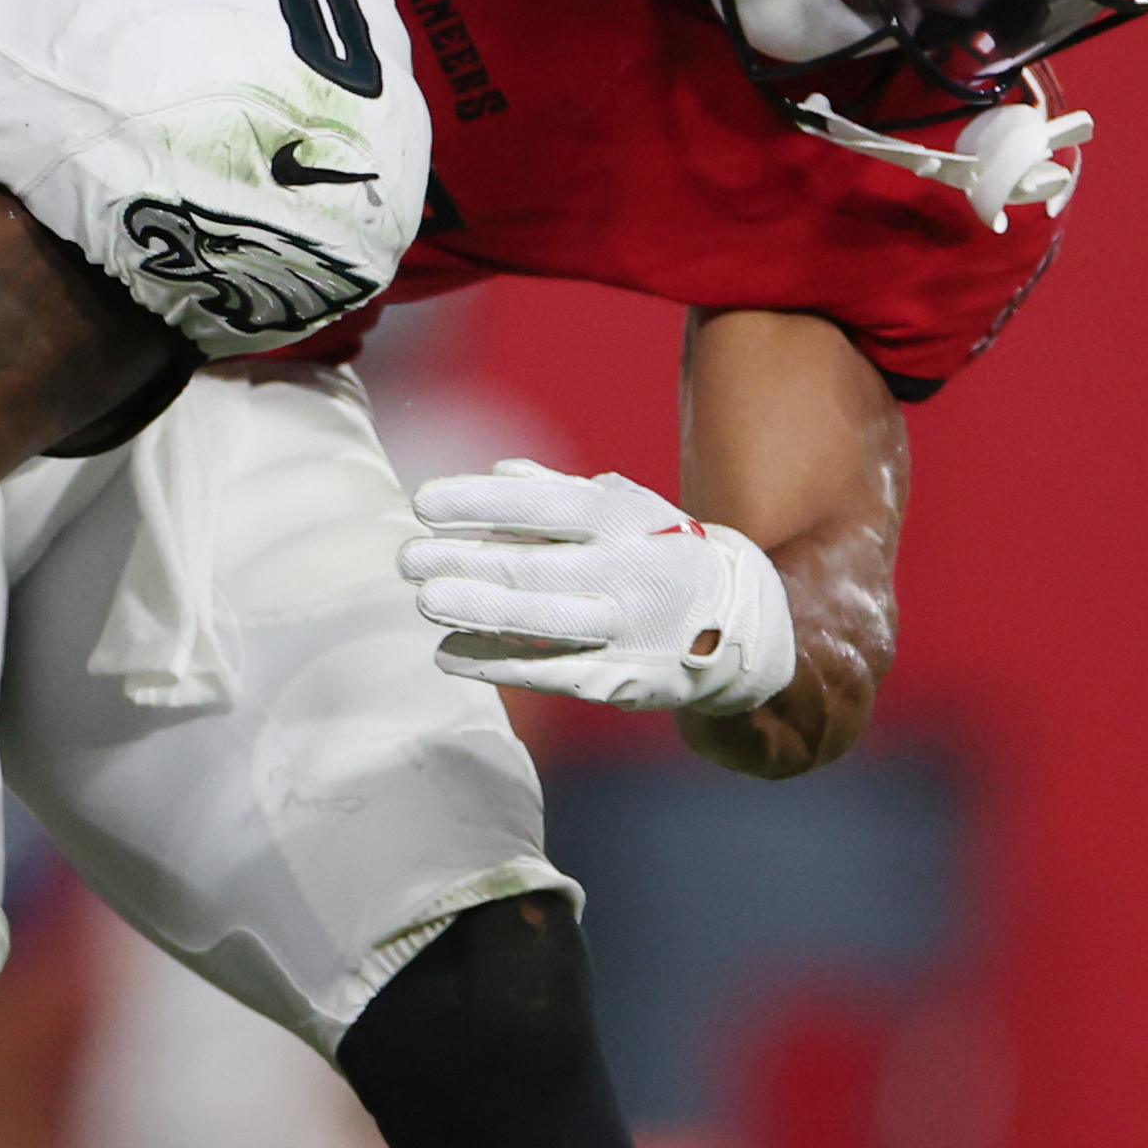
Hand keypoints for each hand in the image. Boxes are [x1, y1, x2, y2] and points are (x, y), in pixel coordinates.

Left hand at [397, 462, 797, 712]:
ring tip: (425, 599)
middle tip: (407, 559)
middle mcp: (624, 570)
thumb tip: (498, 471)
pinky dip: (493, 663)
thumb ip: (561, 492)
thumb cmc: (660, 551)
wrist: (740, 622)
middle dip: (461, 561)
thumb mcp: (627, 509)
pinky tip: (448, 655)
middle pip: (529, 566)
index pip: (538, 503)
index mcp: (621, 519)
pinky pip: (546, 670)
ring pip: (537, 621)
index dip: (476, 501)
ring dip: (474, 611)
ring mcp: (623, 627)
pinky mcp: (618, 677)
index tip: (422, 502)